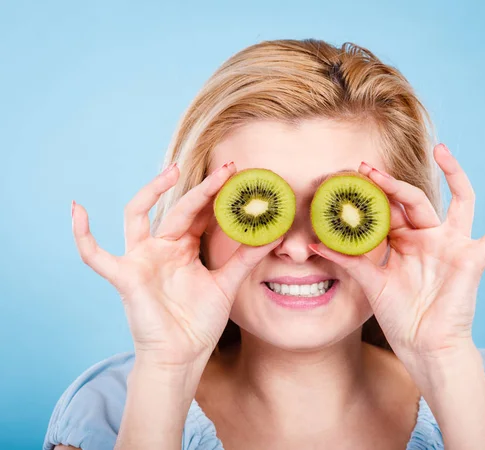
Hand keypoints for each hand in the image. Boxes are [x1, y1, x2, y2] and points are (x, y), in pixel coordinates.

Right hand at [71, 161, 280, 368]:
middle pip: (177, 209)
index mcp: (183, 248)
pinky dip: (83, 235)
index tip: (238, 174)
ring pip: (137, 216)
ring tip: (174, 171)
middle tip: (226, 169)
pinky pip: (96, 255)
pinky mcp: (125, 277)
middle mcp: (161, 248)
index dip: (216, 194)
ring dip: (151, 191)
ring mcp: (141, 259)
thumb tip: (273, 234)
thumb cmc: (199, 322)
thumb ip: (246, 258)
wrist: (182, 357)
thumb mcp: (227, 284)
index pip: (198, 213)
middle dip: (201, 189)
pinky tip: (77, 209)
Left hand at [308, 143, 484, 361]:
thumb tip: (313, 245)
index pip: (392, 208)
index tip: (355, 174)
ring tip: (441, 149)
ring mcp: (453, 245)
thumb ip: (347, 261)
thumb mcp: (371, 283)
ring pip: (461, 201)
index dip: (375, 192)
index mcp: (405, 242)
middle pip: (416, 199)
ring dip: (453, 174)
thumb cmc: (399, 317)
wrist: (424, 347)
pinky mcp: (472, 259)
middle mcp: (430, 238)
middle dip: (392, 183)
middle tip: (368, 167)